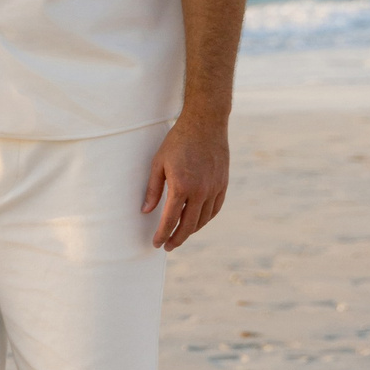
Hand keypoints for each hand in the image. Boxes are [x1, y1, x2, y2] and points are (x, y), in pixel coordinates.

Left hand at [143, 115, 229, 249]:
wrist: (205, 123)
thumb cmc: (178, 141)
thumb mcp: (158, 163)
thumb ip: (153, 190)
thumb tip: (146, 211)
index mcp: (181, 186)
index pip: (170, 220)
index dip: (162, 235)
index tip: (156, 244)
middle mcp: (200, 191)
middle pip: (188, 225)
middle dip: (176, 238)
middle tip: (167, 246)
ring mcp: (214, 188)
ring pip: (203, 219)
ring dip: (191, 231)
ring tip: (180, 235)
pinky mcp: (223, 184)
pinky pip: (215, 209)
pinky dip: (205, 219)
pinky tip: (197, 222)